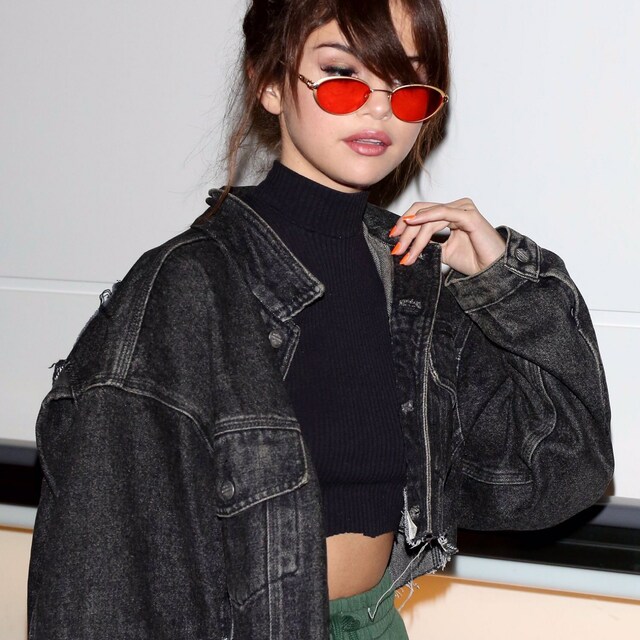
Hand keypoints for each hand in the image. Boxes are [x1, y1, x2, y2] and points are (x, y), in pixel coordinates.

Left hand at [388, 198, 505, 275]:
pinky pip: (442, 213)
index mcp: (450, 213)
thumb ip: (428, 243)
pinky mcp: (468, 215)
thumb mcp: (442, 251)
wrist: (492, 271)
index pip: (421, 212)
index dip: (404, 223)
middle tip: (396, 249)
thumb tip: (405, 244)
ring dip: (413, 236)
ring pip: (428, 218)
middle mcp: (456, 207)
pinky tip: (412, 224)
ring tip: (405, 252)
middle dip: (405, 231)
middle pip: (421, 212)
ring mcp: (463, 209)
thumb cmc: (473, 260)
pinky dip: (426, 218)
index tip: (392, 239)